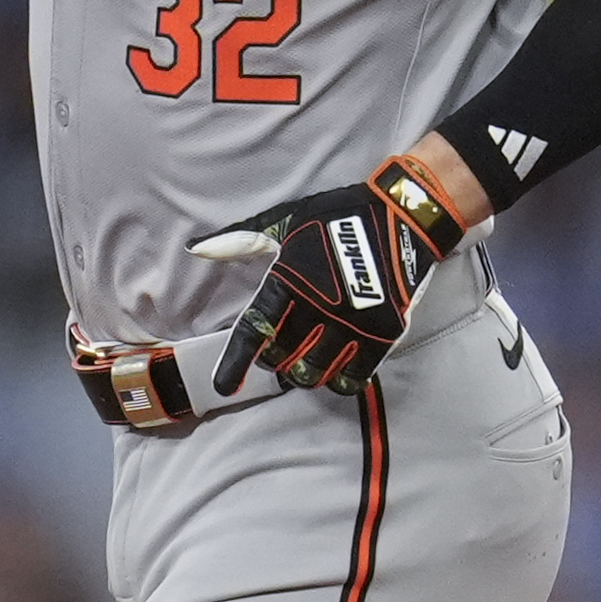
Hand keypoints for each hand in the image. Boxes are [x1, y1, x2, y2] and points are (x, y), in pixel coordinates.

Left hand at [207, 155, 473, 401]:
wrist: (403, 215)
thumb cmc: (340, 216)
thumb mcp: (286, 221)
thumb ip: (242, 241)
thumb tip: (197, 247)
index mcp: (289, 280)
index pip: (254, 330)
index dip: (236, 363)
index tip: (223, 386)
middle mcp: (317, 307)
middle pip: (282, 359)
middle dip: (276, 360)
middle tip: (282, 351)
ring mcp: (351, 324)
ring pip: (314, 373)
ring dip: (305, 371)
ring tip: (308, 360)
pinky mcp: (381, 335)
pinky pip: (352, 377)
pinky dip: (340, 379)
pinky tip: (337, 368)